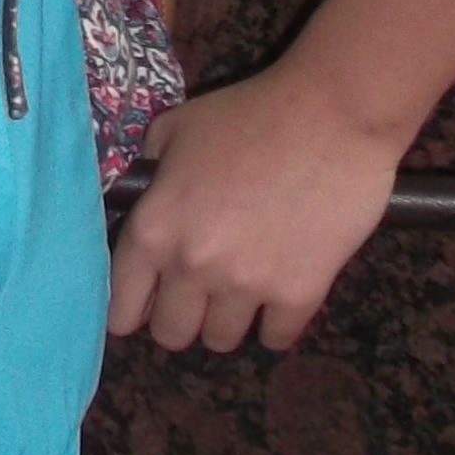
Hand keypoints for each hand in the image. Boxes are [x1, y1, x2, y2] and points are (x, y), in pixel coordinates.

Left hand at [104, 65, 401, 353]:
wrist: (333, 113)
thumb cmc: (250, 113)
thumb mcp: (176, 129)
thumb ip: (148, 171)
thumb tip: (140, 198)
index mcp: (154, 229)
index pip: (122, 307)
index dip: (132, 309)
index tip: (148, 304)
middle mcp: (191, 266)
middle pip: (170, 335)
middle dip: (181, 317)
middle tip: (200, 296)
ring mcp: (246, 285)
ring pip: (221, 341)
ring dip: (228, 320)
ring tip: (243, 291)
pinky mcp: (299, 294)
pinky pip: (276, 339)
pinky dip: (276, 324)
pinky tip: (281, 294)